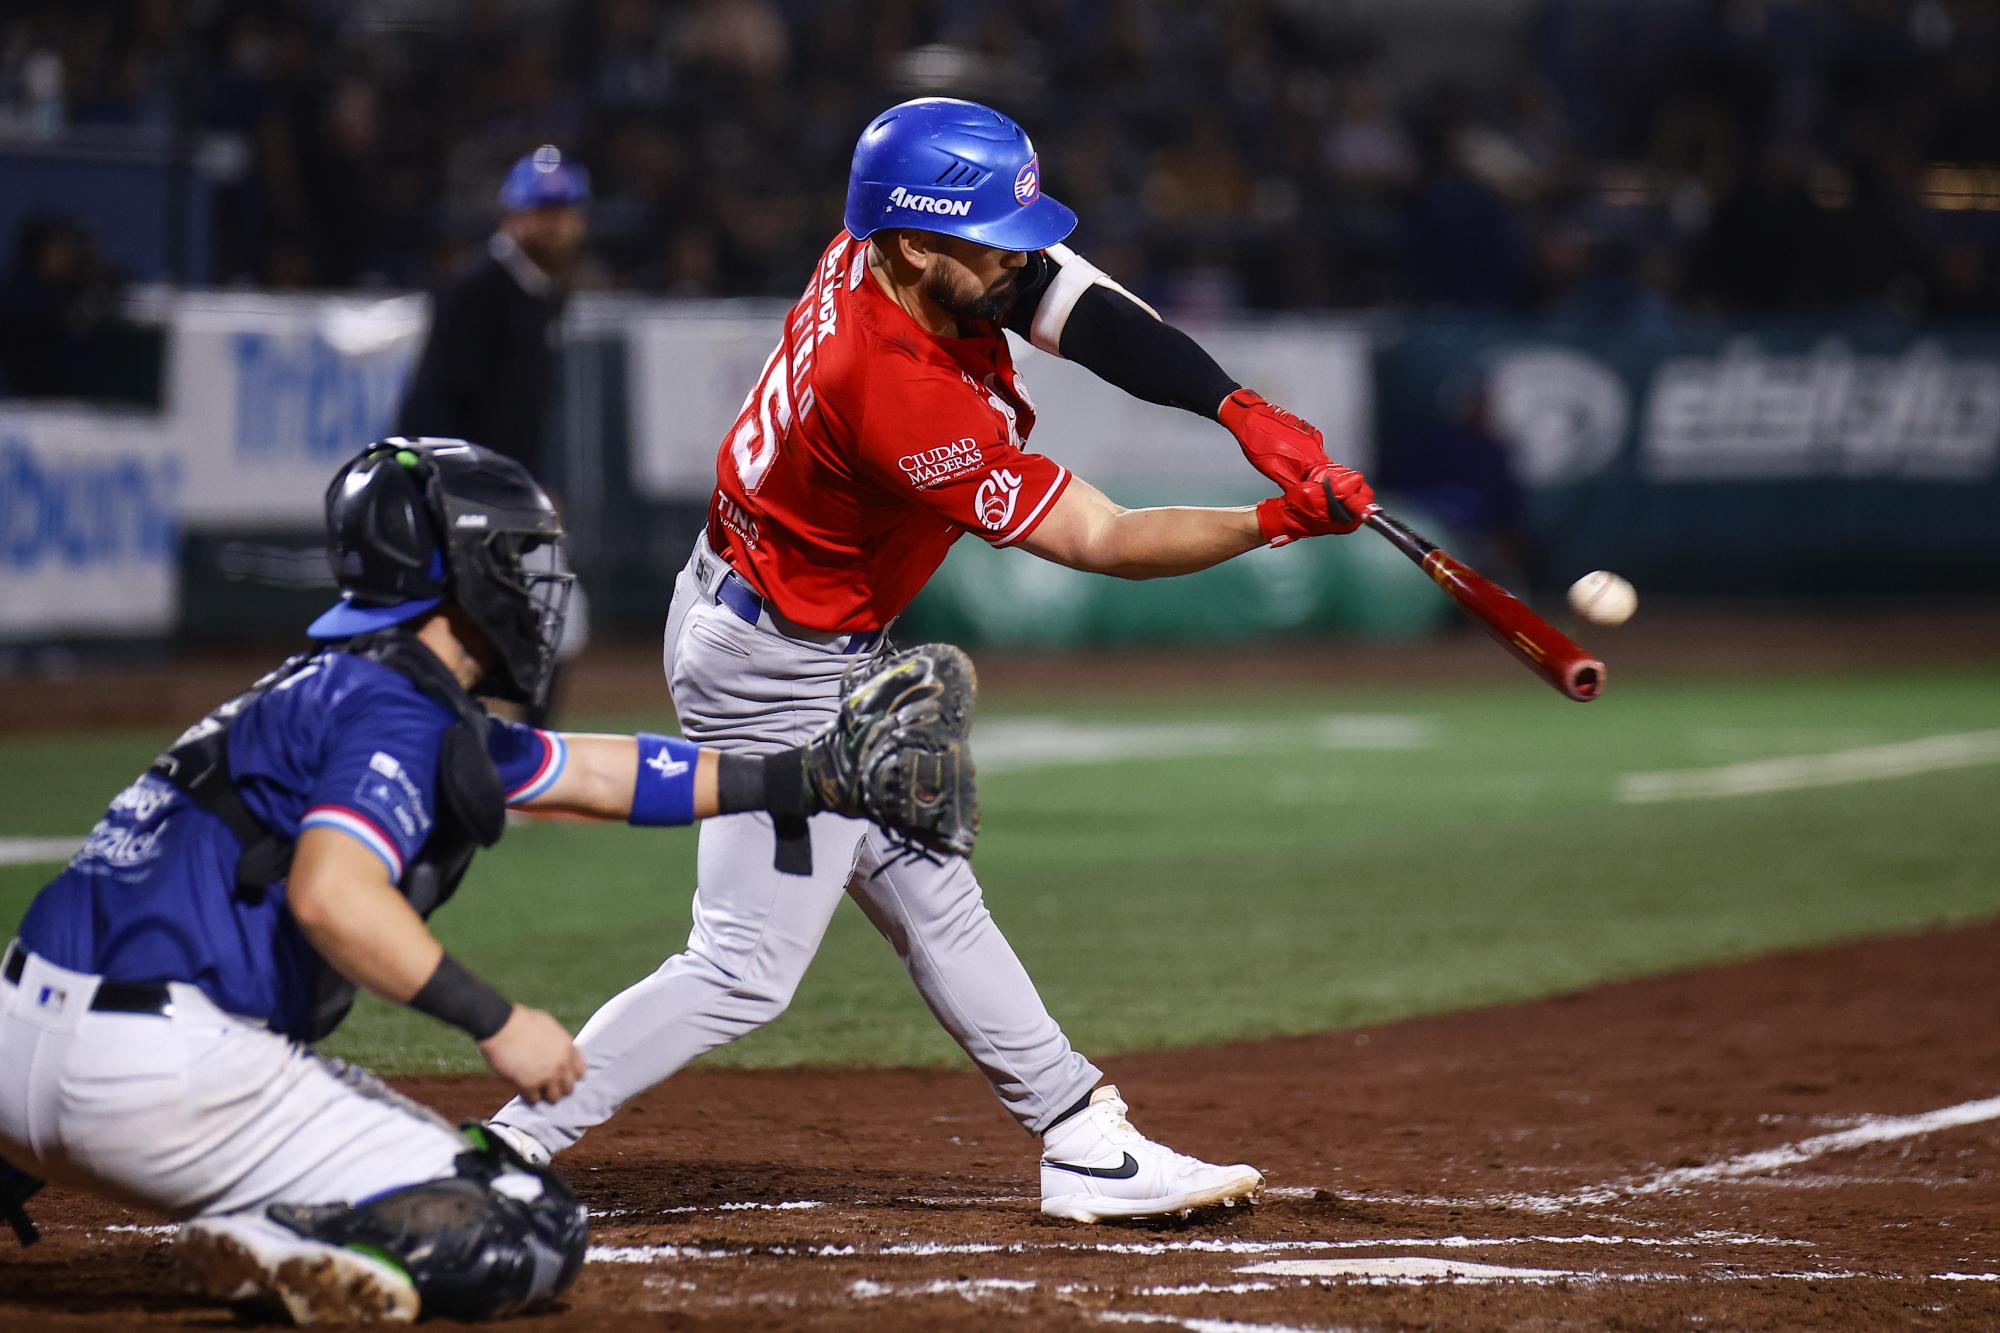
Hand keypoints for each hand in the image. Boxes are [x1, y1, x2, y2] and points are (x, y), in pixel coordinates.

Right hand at [477, 1005, 585, 1104]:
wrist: (501, 1024)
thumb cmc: (521, 1021)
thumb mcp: (549, 1027)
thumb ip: (558, 1043)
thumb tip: (559, 1053)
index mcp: (568, 1048)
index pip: (580, 1072)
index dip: (569, 1075)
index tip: (561, 1076)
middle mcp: (561, 1064)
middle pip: (569, 1088)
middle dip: (558, 1087)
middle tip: (547, 1085)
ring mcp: (546, 1076)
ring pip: (553, 1098)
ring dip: (544, 1094)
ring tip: (535, 1089)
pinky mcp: (529, 1085)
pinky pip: (534, 1100)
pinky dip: (528, 1097)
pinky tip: (522, 1089)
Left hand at [1219, 389, 1330, 486]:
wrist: (1248, 418)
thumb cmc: (1257, 442)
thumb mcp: (1274, 471)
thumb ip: (1293, 484)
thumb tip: (1302, 496)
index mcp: (1310, 456)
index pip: (1325, 478)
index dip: (1316, 488)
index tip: (1308, 492)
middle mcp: (1315, 443)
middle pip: (1321, 468)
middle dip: (1309, 477)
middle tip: (1295, 481)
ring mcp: (1311, 434)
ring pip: (1314, 458)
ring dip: (1304, 465)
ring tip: (1287, 464)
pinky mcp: (1305, 429)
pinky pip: (1308, 447)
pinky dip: (1300, 454)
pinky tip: (1286, 453)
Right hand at [1255, 461, 1375, 545]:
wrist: (1283, 516)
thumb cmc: (1296, 510)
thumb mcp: (1314, 495)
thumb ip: (1337, 488)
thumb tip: (1356, 479)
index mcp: (1350, 519)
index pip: (1365, 494)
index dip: (1352, 483)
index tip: (1339, 481)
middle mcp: (1349, 517)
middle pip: (1358, 488)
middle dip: (1343, 481)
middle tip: (1326, 482)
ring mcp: (1343, 511)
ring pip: (1349, 486)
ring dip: (1335, 480)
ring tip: (1320, 485)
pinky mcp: (1336, 505)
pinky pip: (1340, 487)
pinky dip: (1331, 482)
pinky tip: (1320, 486)